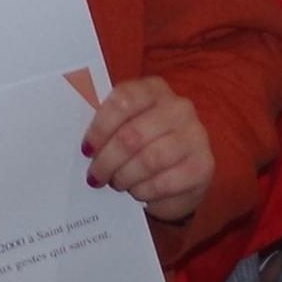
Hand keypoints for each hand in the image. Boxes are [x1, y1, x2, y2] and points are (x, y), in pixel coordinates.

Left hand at [83, 75, 213, 221]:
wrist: (179, 174)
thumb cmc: (142, 145)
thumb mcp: (124, 127)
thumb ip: (106, 125)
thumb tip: (78, 140)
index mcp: (154, 89)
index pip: (124, 99)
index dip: (100, 127)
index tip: (86, 149)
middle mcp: (179, 108)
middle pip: (133, 135)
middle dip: (108, 160)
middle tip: (96, 176)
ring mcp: (195, 136)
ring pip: (149, 160)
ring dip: (125, 177)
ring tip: (116, 183)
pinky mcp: (203, 166)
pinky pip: (165, 182)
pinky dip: (144, 191)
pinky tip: (137, 192)